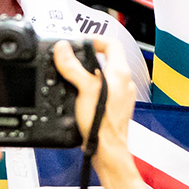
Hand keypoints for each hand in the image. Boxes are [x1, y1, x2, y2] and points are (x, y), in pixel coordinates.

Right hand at [53, 37, 137, 176]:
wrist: (107, 149)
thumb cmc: (102, 123)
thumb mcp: (82, 89)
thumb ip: (72, 66)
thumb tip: (63, 49)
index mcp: (120, 72)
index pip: (112, 44)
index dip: (96, 39)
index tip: (81, 43)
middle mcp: (125, 82)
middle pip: (108, 59)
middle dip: (90, 57)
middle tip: (74, 59)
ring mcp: (122, 96)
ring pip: (106, 76)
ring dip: (91, 74)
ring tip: (75, 77)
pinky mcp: (117, 107)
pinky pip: (106, 91)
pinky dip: (93, 89)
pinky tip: (81, 96)